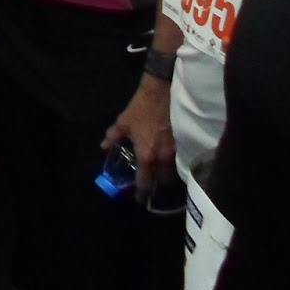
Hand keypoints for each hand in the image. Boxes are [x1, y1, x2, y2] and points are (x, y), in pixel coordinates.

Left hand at [102, 76, 175, 194]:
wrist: (162, 91)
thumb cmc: (141, 107)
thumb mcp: (124, 122)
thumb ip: (113, 137)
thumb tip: (104, 147)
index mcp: (146, 155)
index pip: (145, 181)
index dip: (141, 192)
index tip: (139, 198)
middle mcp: (163, 158)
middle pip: (163, 181)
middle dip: (157, 185)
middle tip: (151, 183)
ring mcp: (176, 151)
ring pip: (173, 172)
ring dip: (166, 175)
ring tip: (160, 173)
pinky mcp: (185, 142)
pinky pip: (180, 160)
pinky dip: (174, 164)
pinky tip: (169, 159)